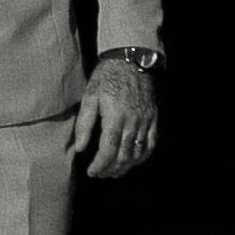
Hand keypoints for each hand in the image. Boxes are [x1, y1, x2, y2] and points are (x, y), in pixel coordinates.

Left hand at [72, 52, 159, 185]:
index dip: (100, 165)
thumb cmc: (107, 77)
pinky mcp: (153, 118)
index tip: (92, 173)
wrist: (131, 60)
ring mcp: (145, 121)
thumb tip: (81, 148)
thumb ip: (85, 124)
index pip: (108, 150)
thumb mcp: (90, 97)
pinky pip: (151, 143)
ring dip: (126, 166)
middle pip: (124, 155)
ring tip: (114, 172)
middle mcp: (133, 122)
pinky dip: (143, 156)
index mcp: (115, 117)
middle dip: (111, 169)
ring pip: (138, 152)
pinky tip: (134, 161)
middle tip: (101, 174)